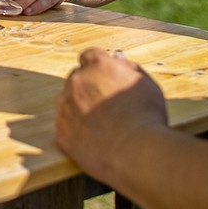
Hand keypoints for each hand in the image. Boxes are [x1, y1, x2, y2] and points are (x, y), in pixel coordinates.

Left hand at [55, 47, 166, 186]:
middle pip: (77, 78)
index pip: (89, 56)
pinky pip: (64, 124)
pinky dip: (74, 128)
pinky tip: (93, 138)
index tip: (106, 82)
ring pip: (67, 99)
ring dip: (79, 107)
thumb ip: (129, 67)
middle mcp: (77, 80)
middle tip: (107, 107)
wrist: (136, 152)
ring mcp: (65, 104)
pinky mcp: (60, 128)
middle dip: (88, 88)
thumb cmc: (147, 117)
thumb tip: (115, 56)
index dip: (98, 70)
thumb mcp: (146, 85)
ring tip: (102, 125)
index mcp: (98, 64)